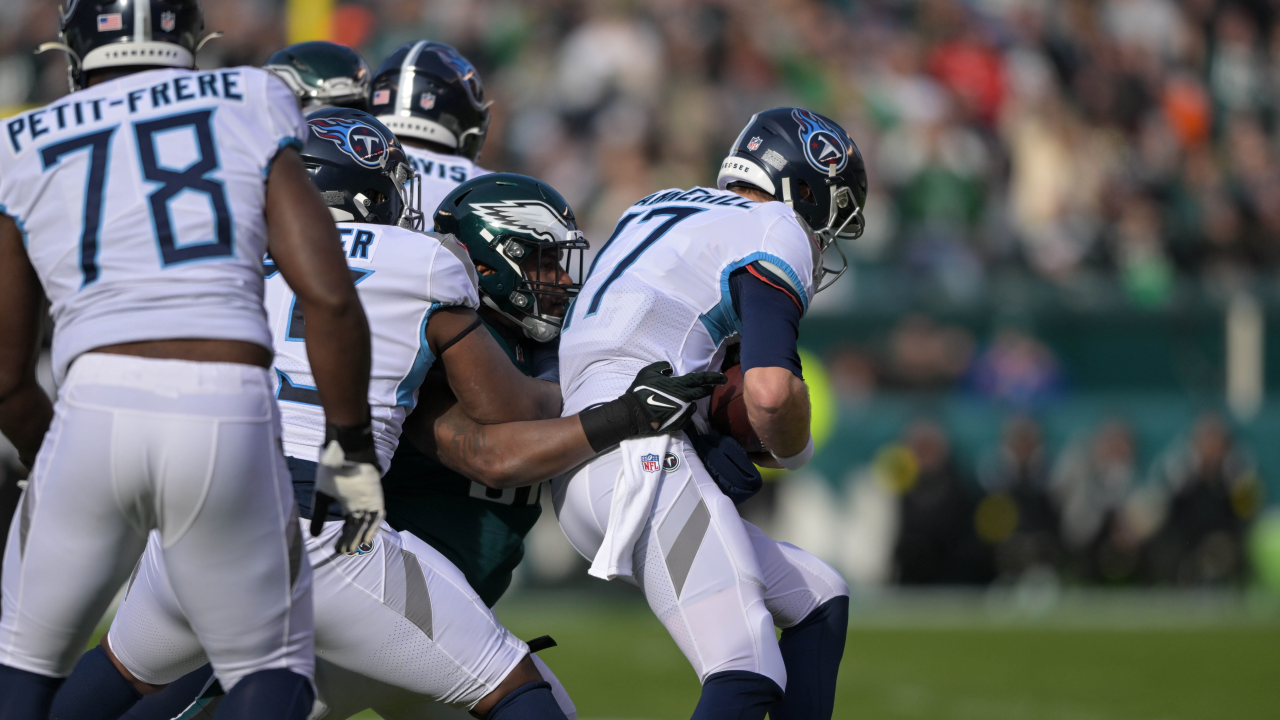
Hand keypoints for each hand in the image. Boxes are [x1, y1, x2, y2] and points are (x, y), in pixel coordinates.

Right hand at [311, 423, 384, 553]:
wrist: (343, 456)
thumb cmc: (331, 473)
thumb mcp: (322, 498)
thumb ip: (320, 516)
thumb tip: (314, 536)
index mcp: (347, 504)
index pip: (347, 525)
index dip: (343, 537)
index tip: (337, 549)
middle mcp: (359, 505)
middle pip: (357, 527)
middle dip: (351, 539)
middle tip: (344, 551)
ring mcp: (368, 502)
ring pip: (366, 523)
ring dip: (361, 536)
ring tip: (353, 548)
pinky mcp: (376, 499)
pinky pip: (377, 516)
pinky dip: (373, 527)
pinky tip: (367, 538)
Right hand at [624, 361, 725, 434]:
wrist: (634, 413)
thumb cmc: (641, 391)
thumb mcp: (649, 372)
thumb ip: (662, 367)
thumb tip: (669, 369)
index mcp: (679, 385)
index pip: (701, 379)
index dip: (713, 377)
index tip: (723, 377)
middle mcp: (685, 398)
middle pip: (702, 392)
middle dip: (709, 388)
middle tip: (713, 387)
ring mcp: (683, 412)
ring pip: (693, 406)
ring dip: (691, 403)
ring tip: (682, 402)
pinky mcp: (679, 423)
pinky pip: (687, 418)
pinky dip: (684, 414)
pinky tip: (676, 413)